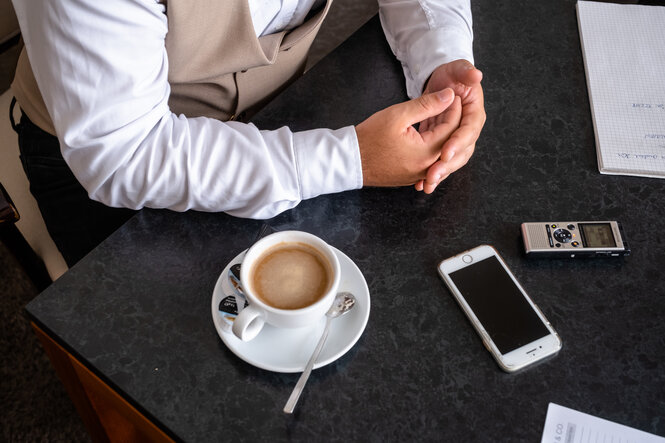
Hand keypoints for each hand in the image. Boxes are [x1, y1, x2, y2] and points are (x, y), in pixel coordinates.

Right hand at [356, 89, 460, 186]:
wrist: (350, 161)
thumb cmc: (370, 137)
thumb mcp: (399, 115)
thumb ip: (427, 105)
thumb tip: (448, 95)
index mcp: (426, 153)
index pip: (453, 127)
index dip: (454, 108)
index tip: (451, 94)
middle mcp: (427, 168)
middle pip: (451, 141)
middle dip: (452, 120)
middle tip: (448, 102)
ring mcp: (420, 175)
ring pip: (442, 151)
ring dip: (444, 132)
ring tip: (439, 114)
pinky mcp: (412, 176)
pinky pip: (431, 160)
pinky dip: (434, 145)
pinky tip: (429, 132)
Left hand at [416, 59, 485, 193]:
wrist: (443, 82)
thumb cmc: (451, 74)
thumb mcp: (457, 68)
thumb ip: (466, 71)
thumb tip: (476, 75)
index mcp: (474, 114)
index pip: (469, 131)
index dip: (458, 142)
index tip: (445, 152)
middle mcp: (469, 130)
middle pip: (462, 152)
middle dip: (448, 165)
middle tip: (433, 175)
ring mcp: (458, 140)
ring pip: (452, 161)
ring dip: (440, 174)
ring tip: (427, 184)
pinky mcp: (445, 145)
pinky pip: (440, 162)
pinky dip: (431, 173)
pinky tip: (420, 184)